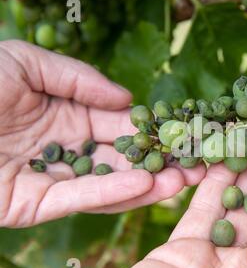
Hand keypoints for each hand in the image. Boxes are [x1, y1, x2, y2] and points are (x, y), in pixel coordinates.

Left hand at [0, 40, 204, 227]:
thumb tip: (127, 101)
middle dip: (160, 162)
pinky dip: (109, 194)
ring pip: (106, 184)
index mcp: (67, 114)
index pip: (119, 125)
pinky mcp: (33, 204)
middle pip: (121, 158)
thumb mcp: (26, 63)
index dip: (153, 129)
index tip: (186, 132)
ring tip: (183, 180)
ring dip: (146, 183)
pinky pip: (76, 198)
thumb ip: (79, 79)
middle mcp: (66, 147)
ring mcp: (51, 176)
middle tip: (199, 163)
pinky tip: (142, 186)